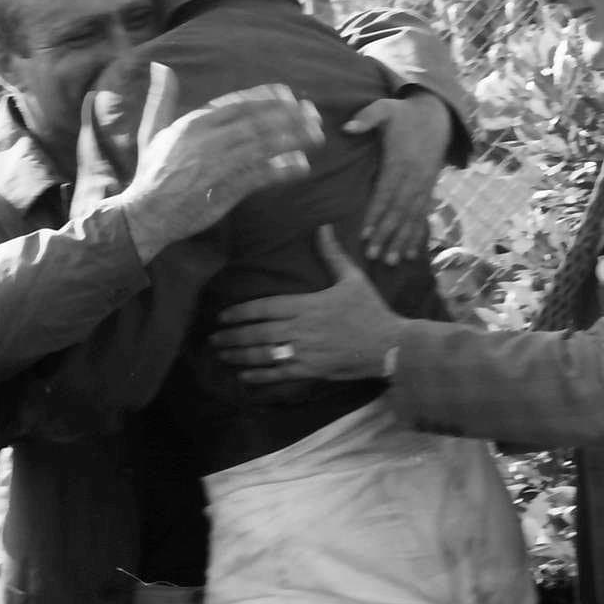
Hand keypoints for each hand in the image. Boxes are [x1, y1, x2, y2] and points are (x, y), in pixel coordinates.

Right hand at [119, 63, 323, 261]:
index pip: (237, 104)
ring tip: (316, 135)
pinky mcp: (224, 191)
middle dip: (288, 116)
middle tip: (313, 114)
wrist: (144, 213)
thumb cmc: (152, 171)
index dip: (266, 98)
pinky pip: (258, 176)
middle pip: (256, 122)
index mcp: (192, 123)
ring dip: (292, 139)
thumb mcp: (152, 130)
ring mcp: (216, 166)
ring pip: (261, 146)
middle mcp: (206, 140)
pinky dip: (280, 170)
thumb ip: (162, 99)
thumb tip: (161, 66)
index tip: (289, 95)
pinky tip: (301, 165)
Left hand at [211, 226, 401, 382]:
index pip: (264, 307)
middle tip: (213, 339)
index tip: (222, 316)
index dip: (240, 312)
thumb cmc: (370, 310)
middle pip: (257, 332)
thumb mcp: (352, 279)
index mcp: (307, 305)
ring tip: (222, 355)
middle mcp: (301, 328)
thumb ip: (332, 255)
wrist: (390, 344)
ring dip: (239, 355)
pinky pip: (279, 374)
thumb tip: (322, 227)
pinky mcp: (312, 370)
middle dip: (232, 336)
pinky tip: (244, 376)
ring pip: (263, 354)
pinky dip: (259, 376)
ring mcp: (305, 351)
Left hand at [347, 90, 451, 264]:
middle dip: (387, 234)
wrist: (436, 115)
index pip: (386, 192)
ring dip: (403, 240)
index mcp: (401, 160)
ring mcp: (425, 184)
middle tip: (375, 255)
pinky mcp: (430, 189)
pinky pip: (423, 215)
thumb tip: (347, 128)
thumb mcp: (385, 108)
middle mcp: (415, 177)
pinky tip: (412, 253)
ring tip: (393, 261)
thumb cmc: (404, 114)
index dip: (376, 214)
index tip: (366, 234)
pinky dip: (417, 234)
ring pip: (413, 217)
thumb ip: (366, 117)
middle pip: (399, 210)